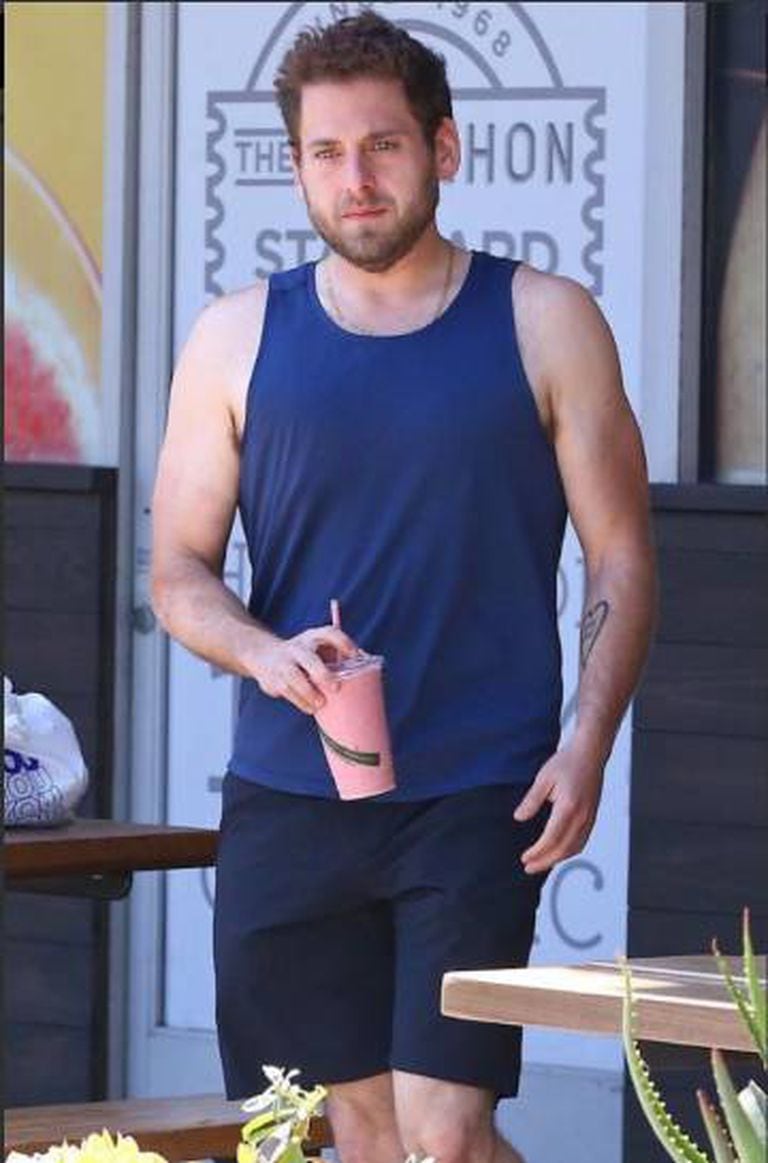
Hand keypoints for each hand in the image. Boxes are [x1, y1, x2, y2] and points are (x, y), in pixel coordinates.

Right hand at [250, 624, 359, 714]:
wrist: (263, 654)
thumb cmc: (303, 655)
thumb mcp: (317, 648)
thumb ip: (337, 655)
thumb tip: (366, 665)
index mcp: (312, 638)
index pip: (329, 634)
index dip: (343, 642)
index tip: (355, 654)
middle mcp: (297, 648)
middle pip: (309, 660)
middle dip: (322, 674)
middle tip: (336, 687)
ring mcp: (283, 663)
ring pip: (294, 679)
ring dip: (308, 693)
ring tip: (320, 704)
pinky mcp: (273, 678)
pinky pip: (286, 691)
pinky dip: (300, 701)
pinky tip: (310, 708)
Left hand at [513, 741, 604, 874]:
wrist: (591, 753)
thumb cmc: (568, 762)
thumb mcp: (543, 778)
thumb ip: (531, 800)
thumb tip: (519, 818)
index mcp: (568, 808)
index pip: (551, 839)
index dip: (537, 852)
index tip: (524, 858)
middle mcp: (582, 817)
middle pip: (563, 849)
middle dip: (545, 862)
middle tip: (528, 867)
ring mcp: (590, 818)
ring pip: (574, 848)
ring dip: (557, 859)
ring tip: (541, 863)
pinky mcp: (592, 817)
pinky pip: (582, 841)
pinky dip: (569, 851)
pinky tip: (558, 852)